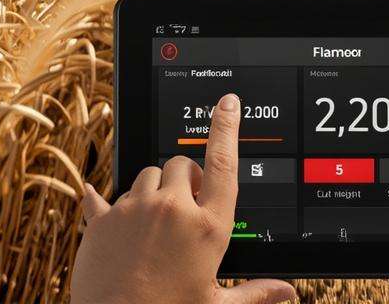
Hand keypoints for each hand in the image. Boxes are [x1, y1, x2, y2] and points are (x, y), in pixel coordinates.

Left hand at [71, 93, 294, 303]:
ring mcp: (133, 210)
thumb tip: (287, 292)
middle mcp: (171, 209)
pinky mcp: (102, 219)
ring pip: (146, 175)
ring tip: (157, 224)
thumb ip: (255, 293)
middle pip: (182, 164)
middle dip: (189, 177)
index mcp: (207, 227)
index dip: (227, 128)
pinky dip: (107, 204)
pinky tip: (109, 215)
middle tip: (190, 206)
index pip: (224, 164)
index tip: (227, 103)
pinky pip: (103, 196)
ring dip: (154, 190)